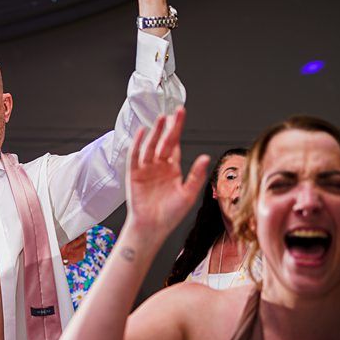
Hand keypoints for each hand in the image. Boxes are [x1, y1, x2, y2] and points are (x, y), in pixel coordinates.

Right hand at [125, 108, 208, 235]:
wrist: (153, 227)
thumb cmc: (171, 214)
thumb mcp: (188, 194)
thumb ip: (196, 175)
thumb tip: (205, 157)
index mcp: (172, 169)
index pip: (175, 145)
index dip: (177, 130)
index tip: (180, 115)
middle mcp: (159, 166)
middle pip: (164, 142)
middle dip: (169, 127)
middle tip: (175, 112)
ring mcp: (146, 169)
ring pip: (151, 146)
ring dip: (155, 132)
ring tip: (161, 118)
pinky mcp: (134, 175)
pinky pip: (135, 156)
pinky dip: (138, 144)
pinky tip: (142, 133)